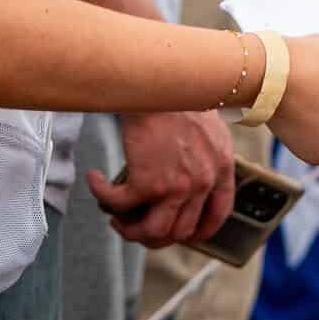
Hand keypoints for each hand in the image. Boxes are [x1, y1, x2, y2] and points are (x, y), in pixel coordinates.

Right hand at [90, 109, 234, 246]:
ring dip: (128, 230)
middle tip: (136, 225)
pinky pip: (118, 205)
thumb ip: (207, 157)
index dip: (199, 231)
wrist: (161, 83)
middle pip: (180, 231)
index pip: (217, 215)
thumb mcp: (210, 130)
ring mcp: (176, 186)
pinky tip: (96, 180)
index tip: (183, 234)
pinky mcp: (146, 182)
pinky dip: (102, 196)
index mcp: (222, 169)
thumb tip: (191, 178)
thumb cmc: (180, 99)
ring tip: (115, 216)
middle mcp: (203, 182)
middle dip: (155, 236)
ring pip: (151, 231)